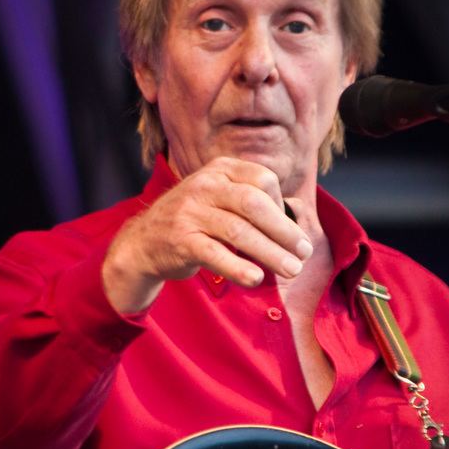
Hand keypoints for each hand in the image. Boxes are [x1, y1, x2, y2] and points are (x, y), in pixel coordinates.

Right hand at [102, 157, 313, 313]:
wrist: (144, 242)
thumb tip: (298, 213)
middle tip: (304, 252)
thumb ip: (256, 202)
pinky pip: (214, 254)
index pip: (263, 179)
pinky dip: (238, 268)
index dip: (282, 206)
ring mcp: (190, 212)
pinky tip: (256, 278)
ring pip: (239, 231)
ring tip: (292, 270)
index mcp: (220, 169)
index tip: (292, 231)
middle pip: (254, 204)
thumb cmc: (194, 222)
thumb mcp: (222, 201)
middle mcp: (204, 185)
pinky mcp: (180, 240)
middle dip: (284, 231)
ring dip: (271, 253)